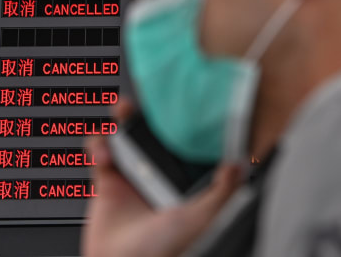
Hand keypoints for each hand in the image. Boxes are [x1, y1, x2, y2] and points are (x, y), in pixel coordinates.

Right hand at [82, 106, 240, 256]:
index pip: (187, 139)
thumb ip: (223, 191)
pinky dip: (98, 146)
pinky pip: (100, 151)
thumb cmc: (164, 250)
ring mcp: (135, 175)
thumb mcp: (202, 218)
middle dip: (150, 110)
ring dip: (122, 118)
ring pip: (128, 133)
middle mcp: (161, 173)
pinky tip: (105, 158)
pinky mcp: (109, 181)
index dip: (182, 119)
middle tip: (147, 99)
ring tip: (122, 111)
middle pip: (155, 129)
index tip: (180, 102)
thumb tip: (241, 165)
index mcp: (185, 179)